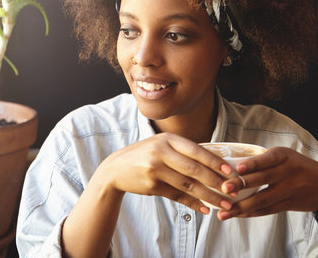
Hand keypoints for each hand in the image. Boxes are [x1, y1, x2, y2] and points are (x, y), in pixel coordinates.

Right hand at [100, 132, 233, 213]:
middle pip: (194, 169)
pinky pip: (177, 196)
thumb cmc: (144, 156)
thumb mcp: (160, 145)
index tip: (231, 172)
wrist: (116, 168)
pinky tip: (204, 208)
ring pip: (188, 185)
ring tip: (224, 204)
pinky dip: (193, 203)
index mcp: (167, 139)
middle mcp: (161, 152)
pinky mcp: (151, 185)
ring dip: (208, 196)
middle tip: (233, 191)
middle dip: (216, 182)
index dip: (215, 162)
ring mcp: (155, 169)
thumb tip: (214, 163)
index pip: (196, 150)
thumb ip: (182, 151)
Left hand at [218, 147, 317, 219]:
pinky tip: (236, 214)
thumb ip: (263, 160)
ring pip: (262, 199)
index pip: (266, 159)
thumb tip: (230, 165)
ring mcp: (289, 190)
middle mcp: (287, 172)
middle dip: (241, 184)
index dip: (253, 164)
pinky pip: (267, 210)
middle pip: (262, 179)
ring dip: (241, 206)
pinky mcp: (289, 204)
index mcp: (283, 156)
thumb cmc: (295, 165)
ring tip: (224, 211)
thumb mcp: (284, 156)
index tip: (238, 168)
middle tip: (224, 188)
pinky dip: (250, 213)